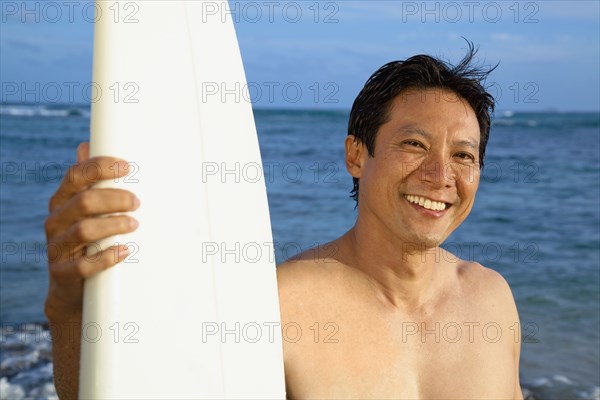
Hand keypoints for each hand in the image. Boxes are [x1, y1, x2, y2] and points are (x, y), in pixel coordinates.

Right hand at [44, 142, 139, 321]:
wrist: (71, 289)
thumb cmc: (86, 242)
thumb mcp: (86, 211)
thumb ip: (90, 183)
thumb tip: (86, 145)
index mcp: (63, 200)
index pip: (77, 175)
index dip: (101, 167)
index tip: (127, 167)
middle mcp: (56, 221)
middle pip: (85, 201)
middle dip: (115, 198)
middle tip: (137, 203)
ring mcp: (57, 247)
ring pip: (84, 230)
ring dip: (114, 224)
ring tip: (134, 224)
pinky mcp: (63, 273)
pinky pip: (84, 265)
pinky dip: (107, 257)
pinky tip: (125, 251)